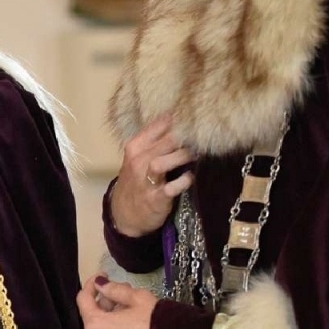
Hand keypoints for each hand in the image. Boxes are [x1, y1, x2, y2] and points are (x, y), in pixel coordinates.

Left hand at [76, 276, 156, 328]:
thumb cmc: (160, 324)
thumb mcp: (139, 298)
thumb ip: (115, 289)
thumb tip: (101, 284)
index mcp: (97, 326)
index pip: (83, 300)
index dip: (92, 285)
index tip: (102, 277)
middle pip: (94, 320)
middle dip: (106, 305)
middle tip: (123, 295)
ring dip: (112, 326)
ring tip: (132, 317)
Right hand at [110, 114, 193, 237]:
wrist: (124, 213)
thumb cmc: (138, 180)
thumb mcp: (139, 157)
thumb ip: (157, 140)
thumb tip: (184, 121)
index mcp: (135, 146)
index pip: (158, 124)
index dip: (179, 118)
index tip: (197, 115)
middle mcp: (138, 161)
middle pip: (165, 141)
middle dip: (185, 136)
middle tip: (204, 135)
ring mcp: (145, 180)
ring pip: (162, 163)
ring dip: (183, 157)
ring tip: (198, 154)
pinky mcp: (155, 198)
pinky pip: (171, 188)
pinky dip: (183, 182)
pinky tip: (190, 177)